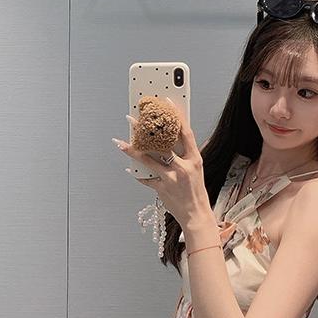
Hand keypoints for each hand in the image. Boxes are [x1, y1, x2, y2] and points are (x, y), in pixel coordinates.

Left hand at [112, 96, 216, 231]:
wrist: (196, 214)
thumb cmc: (196, 191)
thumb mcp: (196, 169)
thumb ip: (185, 155)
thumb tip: (171, 139)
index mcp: (194, 158)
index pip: (185, 132)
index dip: (176, 116)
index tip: (166, 102)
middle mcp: (183, 166)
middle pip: (162, 143)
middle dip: (146, 130)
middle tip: (133, 119)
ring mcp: (171, 178)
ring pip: (148, 160)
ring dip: (133, 151)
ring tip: (120, 142)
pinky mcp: (161, 189)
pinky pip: (145, 178)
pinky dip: (136, 174)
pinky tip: (128, 169)